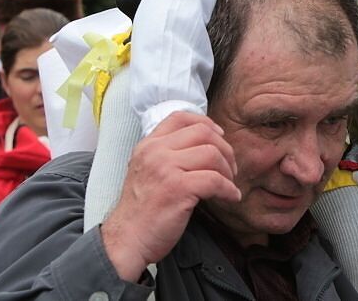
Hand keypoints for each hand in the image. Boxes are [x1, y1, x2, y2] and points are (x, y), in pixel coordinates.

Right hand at [101, 112, 239, 280]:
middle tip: (231, 168)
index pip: (180, 117)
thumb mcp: (147, 172)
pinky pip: (215, 180)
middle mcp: (155, 152)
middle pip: (203, 132)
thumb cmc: (141, 211)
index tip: (220, 136)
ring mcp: (165, 168)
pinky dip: (229, 189)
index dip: (206, 123)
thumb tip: (206, 147)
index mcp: (148, 145)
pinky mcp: (177, 188)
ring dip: (228, 170)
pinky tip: (231, 197)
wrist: (126, 240)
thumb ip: (167, 156)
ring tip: (230, 185)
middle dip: (224, 149)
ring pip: (212, 153)